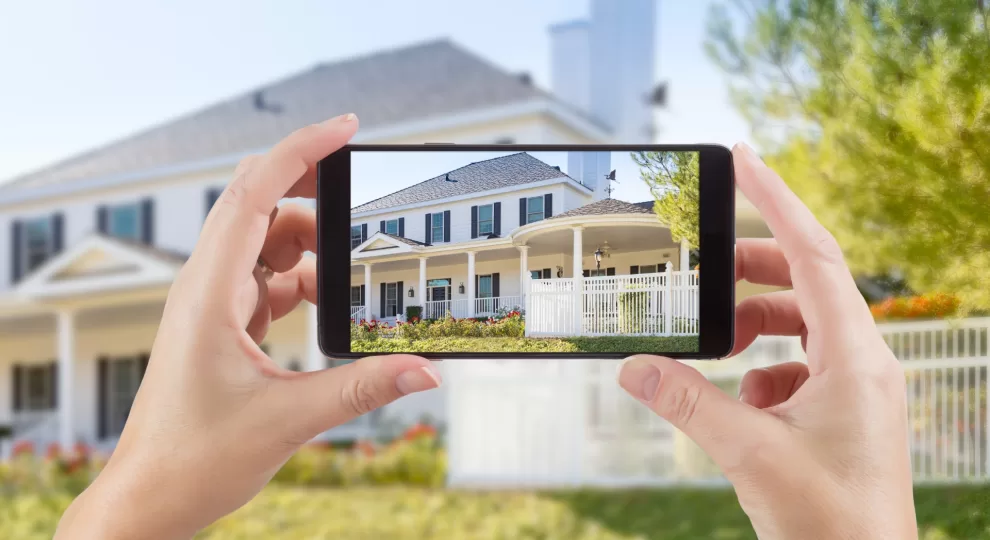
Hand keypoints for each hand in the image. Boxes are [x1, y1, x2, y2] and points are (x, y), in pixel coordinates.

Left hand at [54, 114, 441, 539]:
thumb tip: (426, 370)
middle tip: (364, 191)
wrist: (151, 496)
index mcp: (209, 292)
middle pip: (261, 206)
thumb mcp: (288, 419)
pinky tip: (327, 305)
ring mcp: (212, 303)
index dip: (301, 153)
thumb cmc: (193, 458)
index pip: (254, 195)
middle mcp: (206, 286)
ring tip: (353, 272)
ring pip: (267, 244)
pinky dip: (301, 280)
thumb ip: (362, 388)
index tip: (344, 129)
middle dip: (313, 190)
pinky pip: (266, 279)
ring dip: (311, 248)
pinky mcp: (222, 323)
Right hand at [618, 144, 916, 538]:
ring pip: (801, 324)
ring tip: (716, 345)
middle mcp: (864, 362)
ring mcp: (856, 387)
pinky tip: (742, 402)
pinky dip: (763, 368)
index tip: (743, 158)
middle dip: (751, 271)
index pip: (813, 253)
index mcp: (856, 356)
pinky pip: (800, 364)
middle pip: (805, 282)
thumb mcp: (749, 453)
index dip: (776, 200)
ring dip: (754, 325)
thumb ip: (687, 402)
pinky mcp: (843, 410)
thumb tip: (634, 365)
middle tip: (705, 269)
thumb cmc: (831, 523)